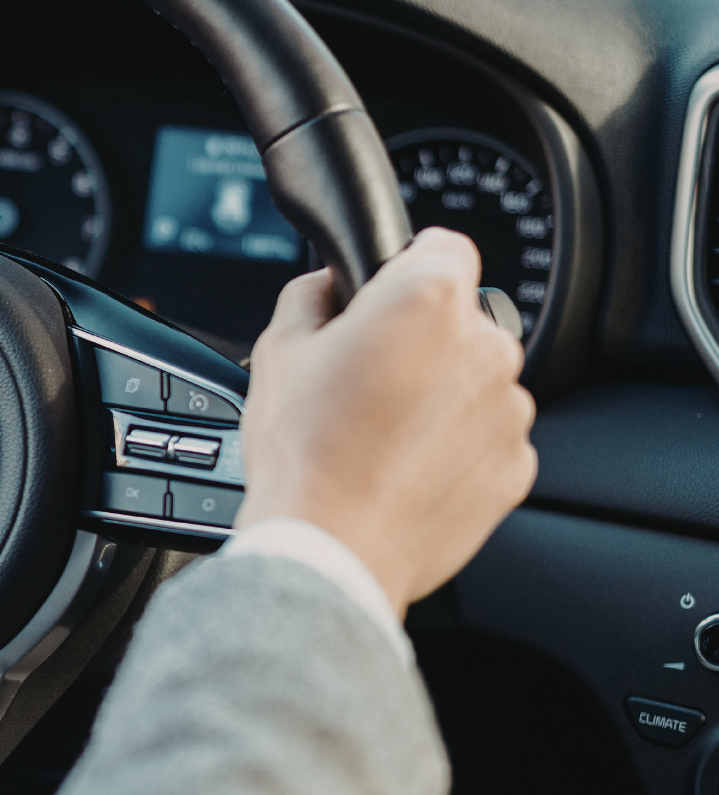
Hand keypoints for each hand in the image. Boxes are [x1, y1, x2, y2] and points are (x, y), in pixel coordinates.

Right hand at [233, 228, 536, 615]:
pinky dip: (455, 448)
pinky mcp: (515, 466)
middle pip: (459, 320)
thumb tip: (328, 285)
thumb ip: (311, 295)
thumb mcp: (278, 348)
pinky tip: (402, 469)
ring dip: (440, 397)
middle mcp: (484, 347)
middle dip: (419, 341)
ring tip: (379, 435)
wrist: (332, 548)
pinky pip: (487, 439)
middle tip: (363, 381)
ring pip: (475, 382)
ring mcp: (508, 410)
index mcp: (427, 301)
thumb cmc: (305, 452)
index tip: (381, 298)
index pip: (442, 246)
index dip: (403, 268)